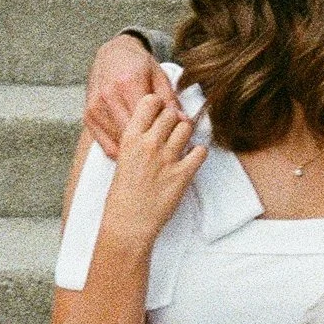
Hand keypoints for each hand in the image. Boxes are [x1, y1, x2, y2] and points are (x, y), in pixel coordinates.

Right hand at [84, 35, 184, 157]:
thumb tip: (183, 121)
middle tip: (163, 147)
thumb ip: (170, 99)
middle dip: (149, 143)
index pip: (148, 118)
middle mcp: (108, 95)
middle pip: (132, 133)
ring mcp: (95, 107)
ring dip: (135, 149)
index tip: (173, 137)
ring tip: (149, 148)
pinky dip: (122, 151)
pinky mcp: (88, 117)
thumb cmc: (139, 65)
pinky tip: (134, 149)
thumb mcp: (159, 75)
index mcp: (128, 83)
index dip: (162, 131)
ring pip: (119, 142)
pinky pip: (106, 146)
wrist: (113, 54)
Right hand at [98, 95, 204, 255]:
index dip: (159, 104)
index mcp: (130, 137)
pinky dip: (199, 153)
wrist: (128, 222)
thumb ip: (138, 138)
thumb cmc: (123, 193)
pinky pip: (201, 151)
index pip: (151, 102)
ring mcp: (167, 159)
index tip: (161, 113)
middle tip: (173, 130)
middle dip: (175, 118)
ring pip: (187, 127)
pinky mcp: (182, 174)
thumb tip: (154, 124)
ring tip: (182, 145)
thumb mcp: (123, 157)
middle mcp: (149, 144)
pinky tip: (190, 159)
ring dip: (187, 133)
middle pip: (172, 113)